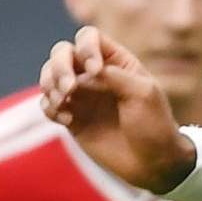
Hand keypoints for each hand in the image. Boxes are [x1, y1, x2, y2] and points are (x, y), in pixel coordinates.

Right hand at [39, 27, 194, 192]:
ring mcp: (81, 96)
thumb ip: (114, 75)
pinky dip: (50, 107)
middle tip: (69, 88)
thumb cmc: (154, 125)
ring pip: (49, 75)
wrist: (153, 163)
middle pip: (62, 52)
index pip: (88, 37)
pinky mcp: (71, 117)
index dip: (85, 47)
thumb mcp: (143, 93)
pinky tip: (67, 119)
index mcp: (116, 62)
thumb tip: (84, 70)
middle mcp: (94, 74)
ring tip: (63, 102)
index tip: (94, 69)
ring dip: (49, 84)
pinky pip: (47, 103)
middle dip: (59, 66)